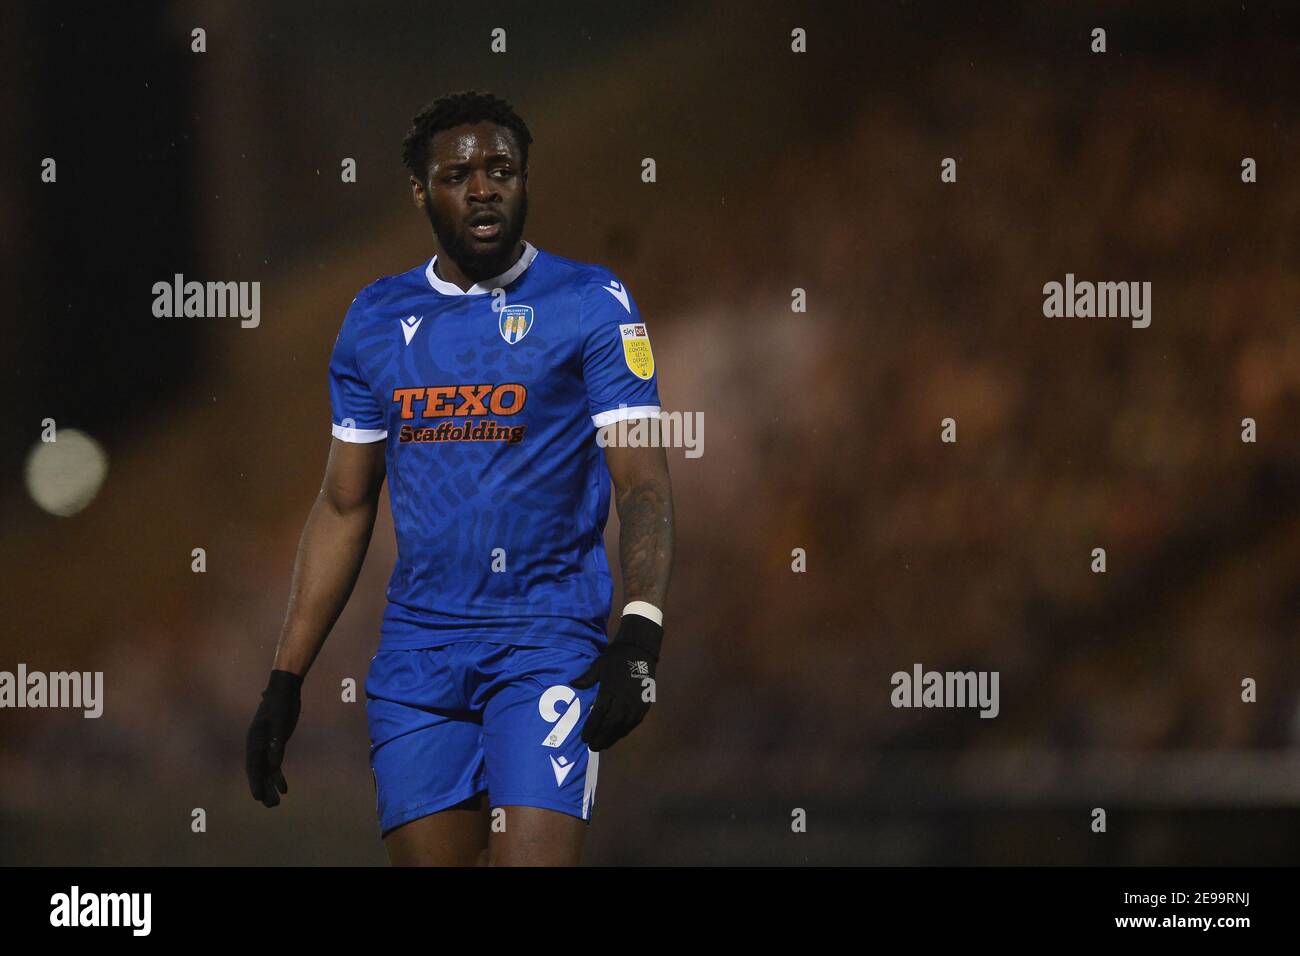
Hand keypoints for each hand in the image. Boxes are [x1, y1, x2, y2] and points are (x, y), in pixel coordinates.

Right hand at [245, 669, 302, 807]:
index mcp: (254, 740)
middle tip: (270, 805)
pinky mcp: (275, 745)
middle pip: (258, 772)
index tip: (258, 797)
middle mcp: (257, 746)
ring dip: (270, 786)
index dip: (255, 782)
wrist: (283, 691)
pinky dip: (278, 777)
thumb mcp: (279, 723)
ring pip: (266, 771)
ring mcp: (265, 746)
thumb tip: (274, 765)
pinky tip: (284, 788)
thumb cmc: (280, 705)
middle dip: (263, 789)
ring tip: (276, 803)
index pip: (253, 766)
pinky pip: (274, 765)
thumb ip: (276, 743)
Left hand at [572, 613, 661, 750]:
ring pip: (624, 725)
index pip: (600, 713)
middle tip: (592, 747)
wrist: (640, 649)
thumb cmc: (617, 657)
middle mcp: (624, 698)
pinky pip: (634, 722)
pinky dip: (625, 730)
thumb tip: (572, 684)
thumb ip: (587, 678)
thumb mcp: (599, 664)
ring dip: (613, 737)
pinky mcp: (645, 704)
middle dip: (601, 736)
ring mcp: (636, 702)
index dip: (591, 727)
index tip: (584, 738)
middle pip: (612, 723)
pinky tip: (617, 735)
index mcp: (611, 688)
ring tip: (603, 745)